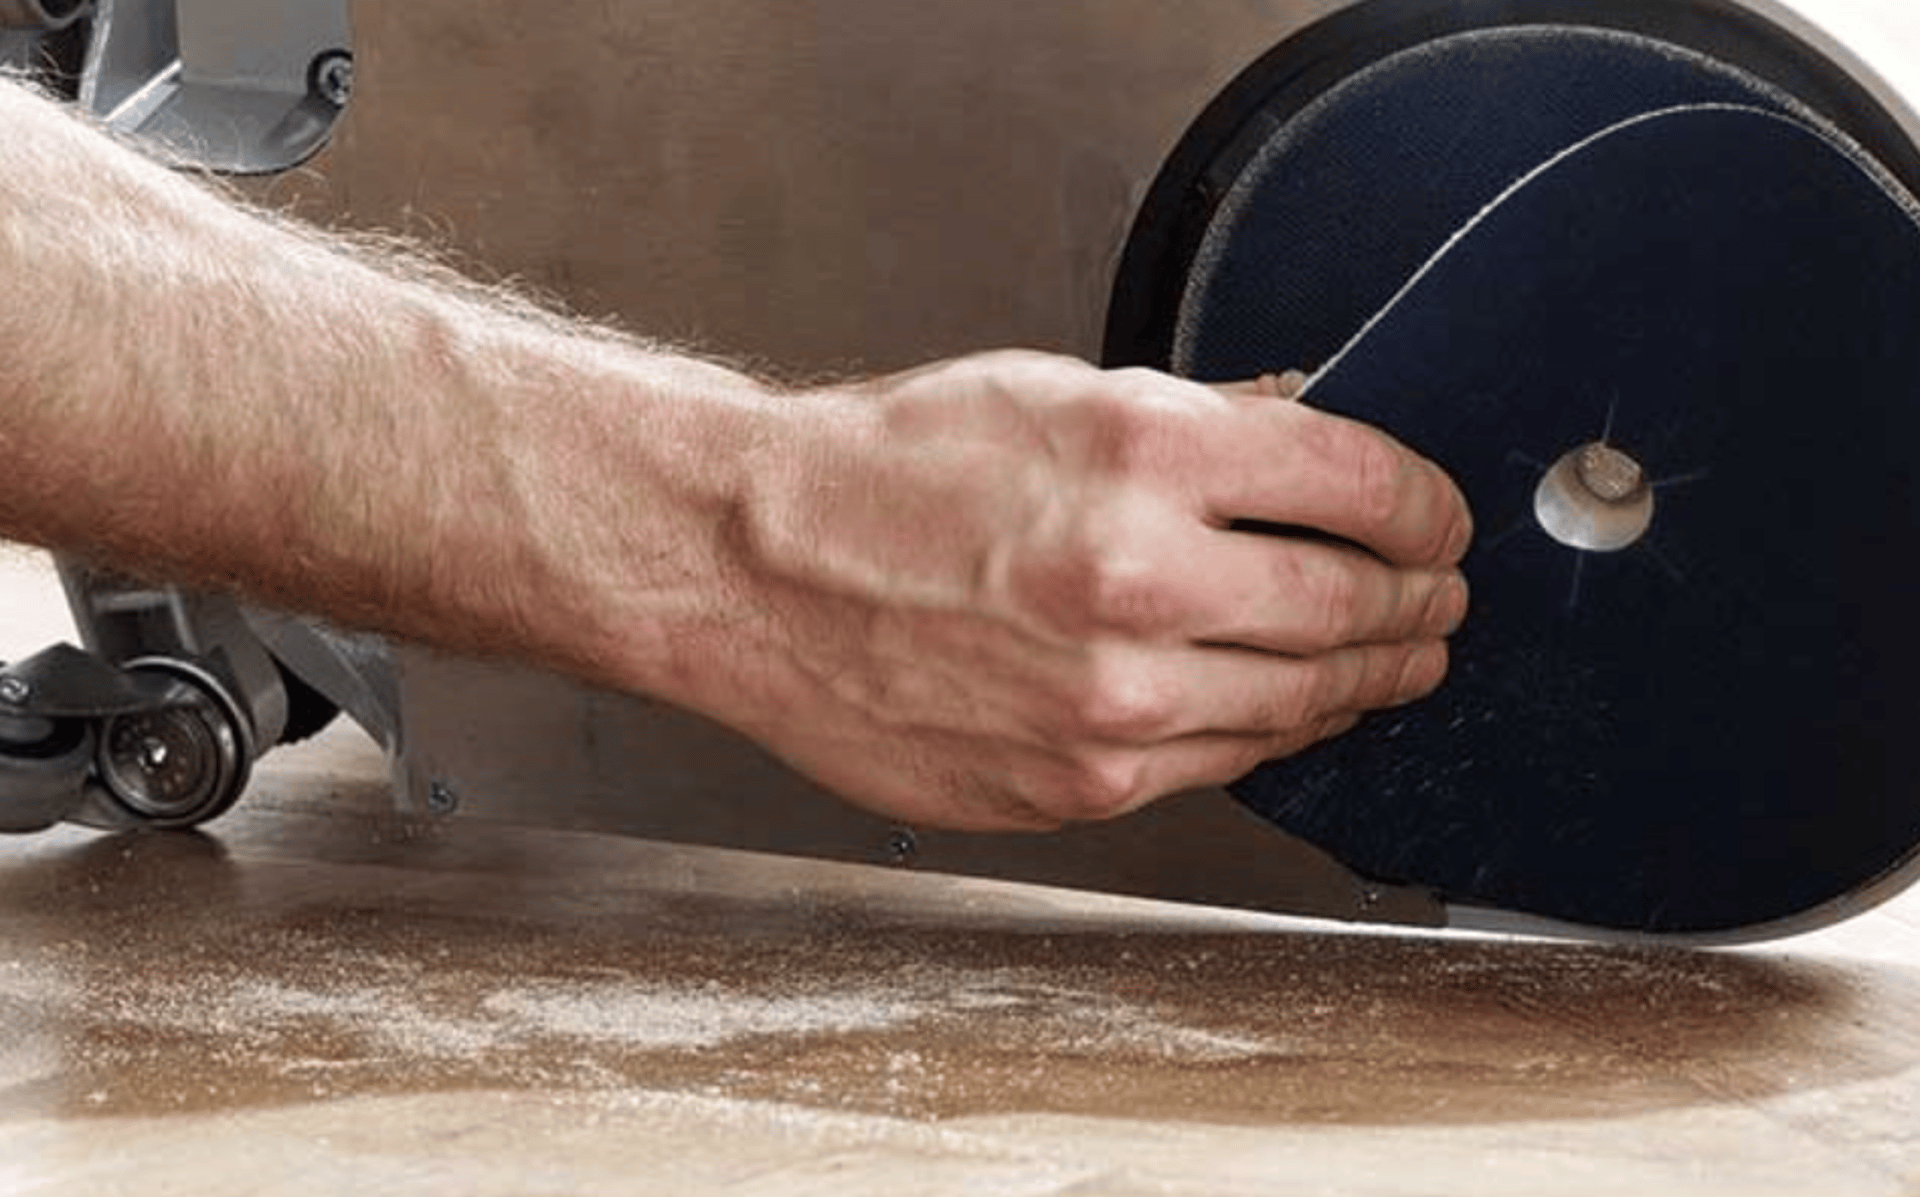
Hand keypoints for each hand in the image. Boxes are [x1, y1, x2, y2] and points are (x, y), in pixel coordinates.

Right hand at [668, 351, 1470, 830]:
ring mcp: (1114, 699)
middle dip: (1422, 598)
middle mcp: (1139, 580)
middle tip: (1440, 595)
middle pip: (1356, 603)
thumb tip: (1305, 425)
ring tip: (1394, 659)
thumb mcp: (1050, 391)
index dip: (1429, 504)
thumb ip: (1199, 418)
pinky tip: (1291, 707)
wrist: (753, 571)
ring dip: (1373, 675)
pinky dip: (1280, 730)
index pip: (1362, 484)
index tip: (1439, 516)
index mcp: (1143, 453)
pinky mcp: (1083, 782)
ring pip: (1307, 698)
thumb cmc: (882, 474)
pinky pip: (1227, 762)